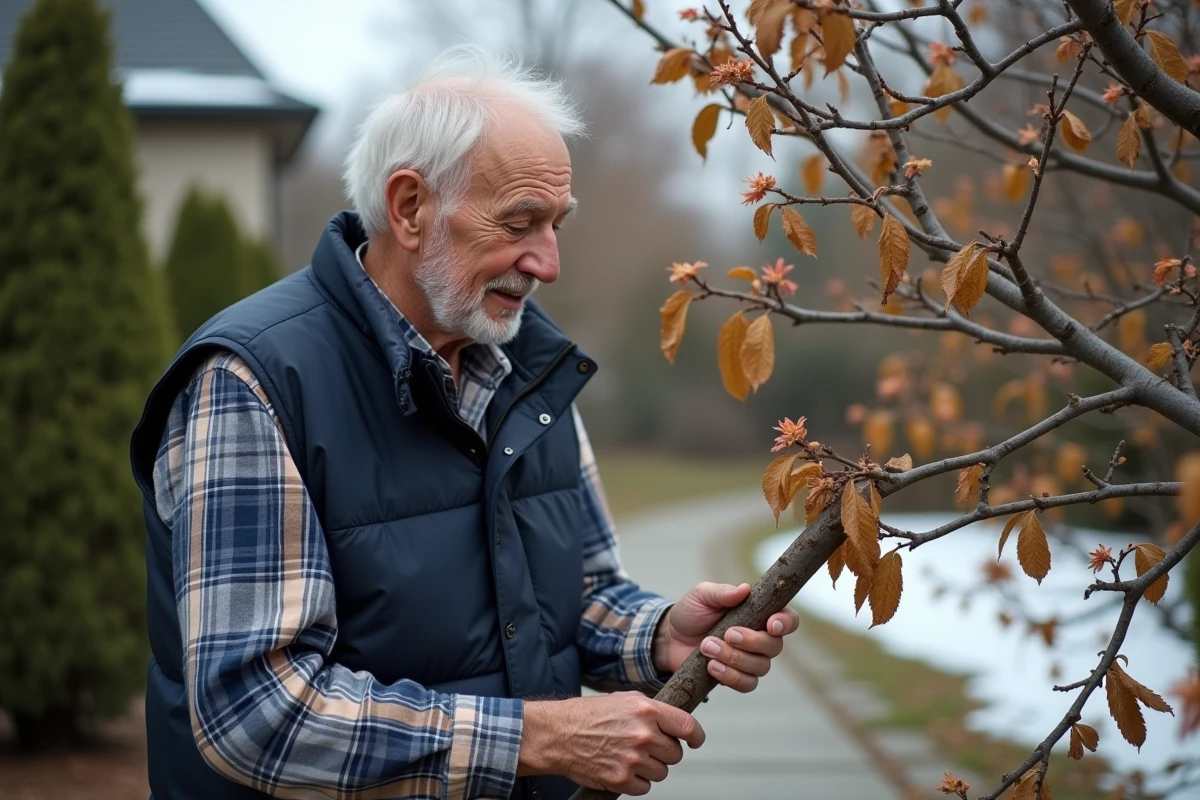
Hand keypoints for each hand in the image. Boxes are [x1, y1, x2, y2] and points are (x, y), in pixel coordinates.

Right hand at [517, 692, 704, 794]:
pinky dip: (637, 781)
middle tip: (647, 746)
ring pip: (662, 772)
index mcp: (646, 711)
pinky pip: (645, 787)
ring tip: (631, 755)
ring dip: (651, 767)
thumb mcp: (624, 699)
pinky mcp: (621, 780)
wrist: (558, 734)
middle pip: (675, 753)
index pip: (687, 727)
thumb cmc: (588, 715)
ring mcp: (632, 759)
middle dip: (665, 751)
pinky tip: (623, 767)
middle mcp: (642, 735)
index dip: (695, 736)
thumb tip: (675, 721)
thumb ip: (652, 709)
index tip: (695, 740)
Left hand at [653, 582, 799, 691]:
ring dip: (734, 658)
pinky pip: (747, 684)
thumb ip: (722, 592)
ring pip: (761, 667)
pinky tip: (711, 666)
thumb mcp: (702, 595)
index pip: (788, 619)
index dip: (786, 623)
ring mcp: (750, 660)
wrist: (671, 638)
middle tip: (727, 633)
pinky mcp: (736, 677)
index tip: (770, 624)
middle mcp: (760, 638)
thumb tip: (744, 589)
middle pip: (775, 646)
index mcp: (759, 613)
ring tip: (707, 646)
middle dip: (752, 641)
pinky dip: (730, 676)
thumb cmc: (691, 612)